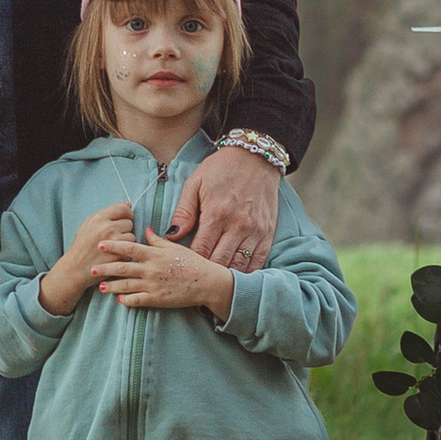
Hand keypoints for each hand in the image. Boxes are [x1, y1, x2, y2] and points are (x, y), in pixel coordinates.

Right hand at [38, 200, 133, 316]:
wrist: (75, 268)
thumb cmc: (82, 246)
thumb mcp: (89, 224)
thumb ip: (108, 214)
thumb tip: (128, 204)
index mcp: (100, 218)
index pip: (123, 208)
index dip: (127, 213)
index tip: (125, 219)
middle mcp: (107, 228)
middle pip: (129, 222)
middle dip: (124, 229)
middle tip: (114, 237)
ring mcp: (114, 243)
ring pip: (132, 237)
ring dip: (126, 242)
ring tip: (114, 247)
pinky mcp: (119, 256)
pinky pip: (130, 251)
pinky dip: (125, 253)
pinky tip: (115, 255)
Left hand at [94, 223, 234, 318]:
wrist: (206, 282)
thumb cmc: (191, 263)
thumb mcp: (174, 248)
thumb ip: (157, 240)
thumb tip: (145, 229)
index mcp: (155, 255)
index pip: (129, 249)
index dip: (113, 246)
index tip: (100, 244)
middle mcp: (151, 270)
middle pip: (123, 268)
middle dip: (105, 268)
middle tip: (91, 268)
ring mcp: (153, 285)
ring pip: (127, 286)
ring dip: (112, 286)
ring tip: (100, 286)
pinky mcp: (157, 299)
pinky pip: (138, 300)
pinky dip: (127, 300)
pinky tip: (119, 300)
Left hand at [170, 144, 279, 272]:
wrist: (255, 157)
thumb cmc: (222, 169)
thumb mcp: (195, 183)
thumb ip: (184, 211)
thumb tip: (172, 235)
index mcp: (216, 214)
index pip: (200, 251)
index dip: (190, 264)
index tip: (182, 270)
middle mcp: (237, 225)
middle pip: (219, 263)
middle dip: (206, 274)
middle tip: (196, 280)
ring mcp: (255, 230)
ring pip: (239, 266)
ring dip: (225, 277)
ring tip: (214, 282)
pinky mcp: (268, 232)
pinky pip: (258, 261)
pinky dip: (247, 272)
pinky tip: (236, 277)